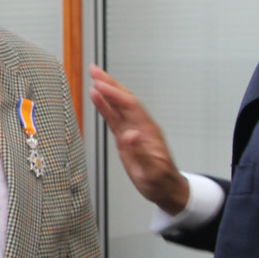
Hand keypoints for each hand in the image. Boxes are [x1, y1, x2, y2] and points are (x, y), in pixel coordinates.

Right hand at [89, 65, 188, 215]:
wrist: (165, 188)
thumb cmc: (160, 181)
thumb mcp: (152, 172)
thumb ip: (141, 153)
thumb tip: (130, 135)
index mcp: (148, 131)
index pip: (130, 106)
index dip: (115, 94)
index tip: (100, 85)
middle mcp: (140, 126)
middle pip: (125, 98)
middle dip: (110, 83)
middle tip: (94, 69)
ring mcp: (132, 130)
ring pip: (119, 105)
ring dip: (107, 90)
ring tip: (93, 76)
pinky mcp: (126, 137)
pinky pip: (114, 117)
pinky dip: (105, 106)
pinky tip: (96, 97)